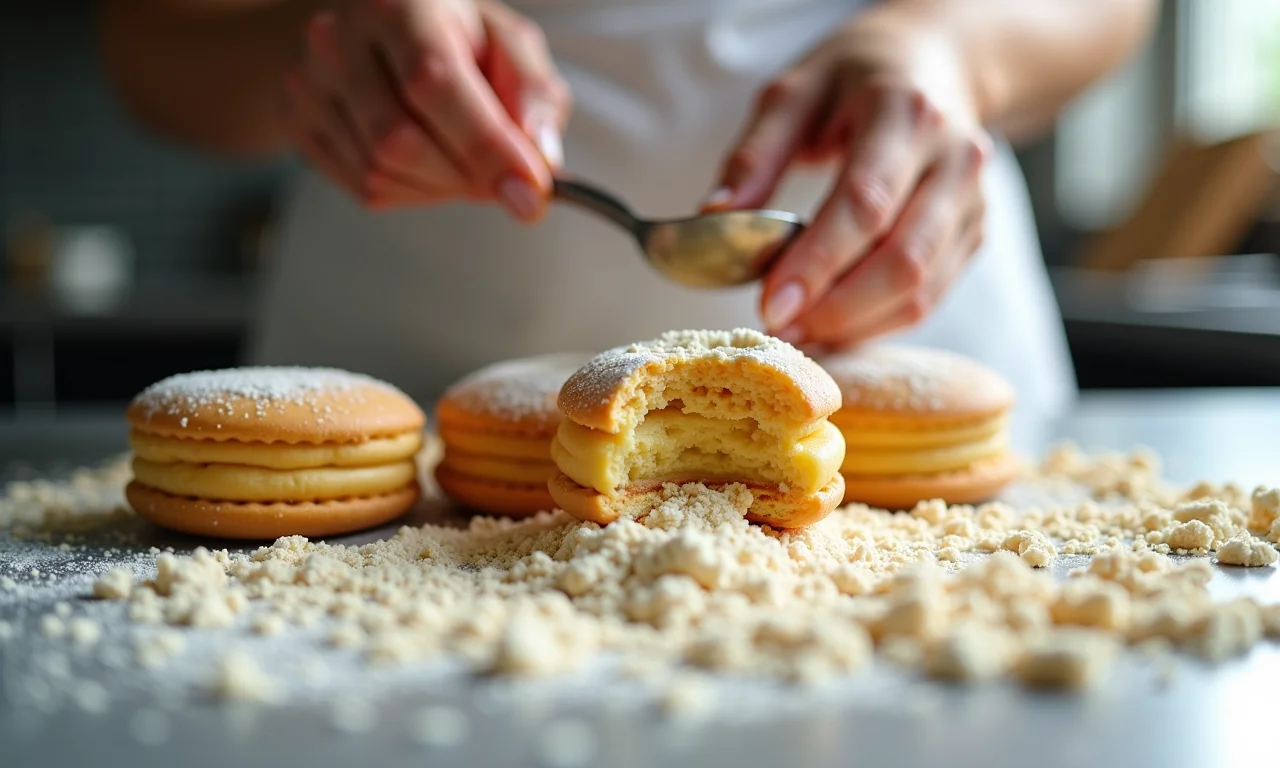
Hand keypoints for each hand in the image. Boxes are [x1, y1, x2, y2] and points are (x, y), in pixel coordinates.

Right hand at [281, 0, 569, 217]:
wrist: (375, 32)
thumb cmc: (455, 38)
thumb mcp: (509, 45)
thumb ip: (535, 95)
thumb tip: (541, 158)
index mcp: (400, 3)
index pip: (434, 84)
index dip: (484, 146)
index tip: (529, 190)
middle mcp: (340, 36)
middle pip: (399, 141)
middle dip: (464, 175)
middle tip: (502, 178)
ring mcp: (309, 80)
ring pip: (379, 172)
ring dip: (439, 187)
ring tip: (461, 159)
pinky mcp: (297, 120)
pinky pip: (361, 187)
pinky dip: (410, 191)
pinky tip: (426, 163)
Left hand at [707, 15, 990, 349]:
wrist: (934, 63)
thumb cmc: (852, 80)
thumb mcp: (792, 93)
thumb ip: (754, 156)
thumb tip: (715, 217)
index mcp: (905, 113)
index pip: (864, 204)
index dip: (817, 264)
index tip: (770, 306)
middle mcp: (954, 159)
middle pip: (902, 259)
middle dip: (835, 309)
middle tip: (778, 332)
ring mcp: (972, 201)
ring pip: (922, 289)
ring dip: (855, 326)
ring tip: (797, 336)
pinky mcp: (974, 233)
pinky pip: (930, 297)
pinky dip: (877, 324)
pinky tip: (831, 328)